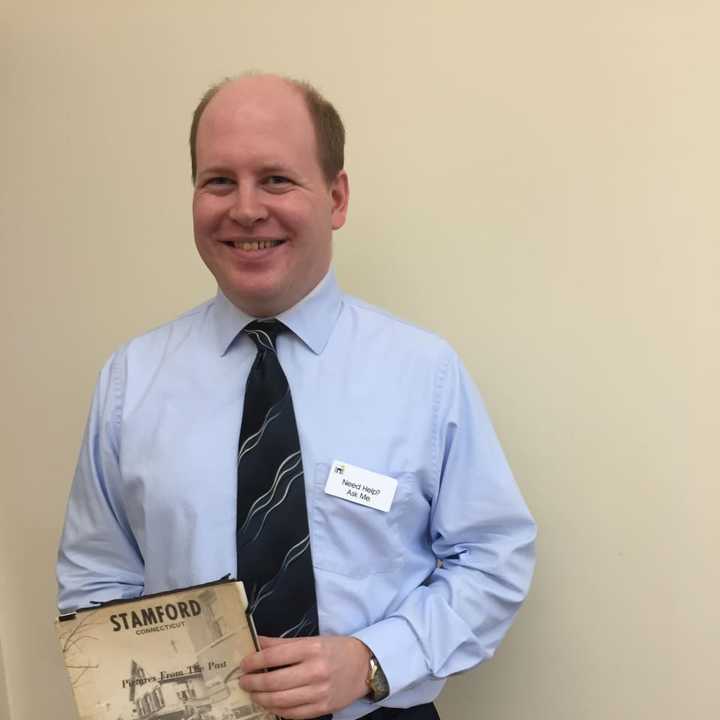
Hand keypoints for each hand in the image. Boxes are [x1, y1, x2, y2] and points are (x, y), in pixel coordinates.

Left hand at [238, 634, 370, 718]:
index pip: (274, 656)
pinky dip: (277, 710)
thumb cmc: (335, 650)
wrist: (364, 667)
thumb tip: (257, 643)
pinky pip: (292, 714)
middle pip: (274, 681)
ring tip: (253, 693)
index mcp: (311, 649)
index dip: (254, 661)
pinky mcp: (322, 709)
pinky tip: (269, 704)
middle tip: (243, 681)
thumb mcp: (311, 640)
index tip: (244, 664)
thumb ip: (283, 643)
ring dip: (261, 698)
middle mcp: (315, 671)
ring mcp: (318, 693)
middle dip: (253, 682)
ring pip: (280, 700)